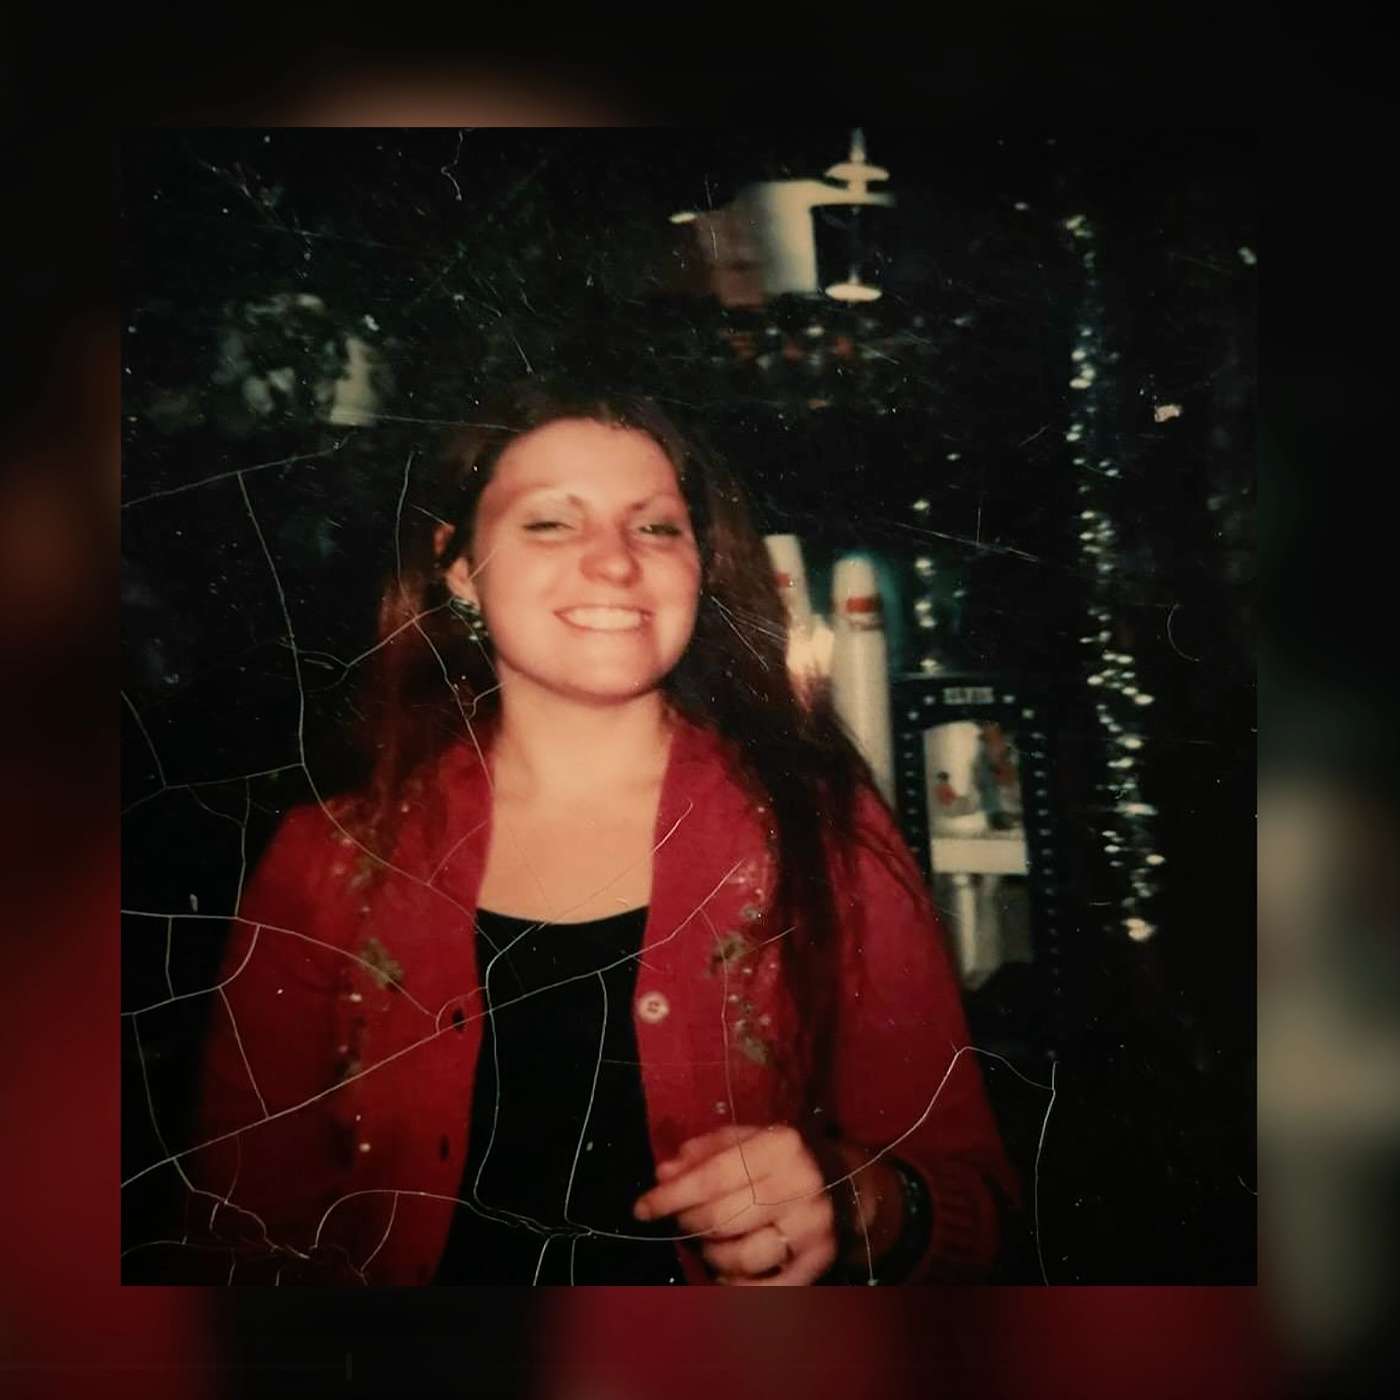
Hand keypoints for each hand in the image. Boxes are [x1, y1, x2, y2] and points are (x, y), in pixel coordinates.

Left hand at [633, 1124, 836, 1284]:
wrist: (844, 1182)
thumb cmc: (780, 1158)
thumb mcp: (745, 1139)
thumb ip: (703, 1152)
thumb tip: (663, 1174)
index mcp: (779, 1145)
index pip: (712, 1176)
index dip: (671, 1196)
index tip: (641, 1208)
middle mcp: (801, 1184)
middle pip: (721, 1218)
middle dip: (688, 1225)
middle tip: (679, 1223)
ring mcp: (812, 1226)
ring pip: (740, 1258)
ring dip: (710, 1256)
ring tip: (707, 1242)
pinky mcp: (819, 1261)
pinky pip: (763, 1288)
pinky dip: (735, 1284)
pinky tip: (727, 1270)